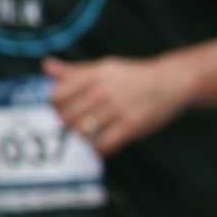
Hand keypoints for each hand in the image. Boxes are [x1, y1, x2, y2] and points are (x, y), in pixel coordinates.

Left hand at [43, 53, 190, 155]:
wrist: (170, 83)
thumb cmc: (133, 76)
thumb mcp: (104, 67)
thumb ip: (74, 71)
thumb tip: (46, 67)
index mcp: (95, 75)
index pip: (57, 95)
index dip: (55, 107)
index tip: (65, 110)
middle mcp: (104, 90)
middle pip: (67, 117)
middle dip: (68, 125)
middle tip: (77, 125)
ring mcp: (118, 109)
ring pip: (82, 132)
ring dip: (82, 137)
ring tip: (90, 134)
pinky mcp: (131, 125)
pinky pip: (103, 144)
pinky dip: (98, 149)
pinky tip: (102, 144)